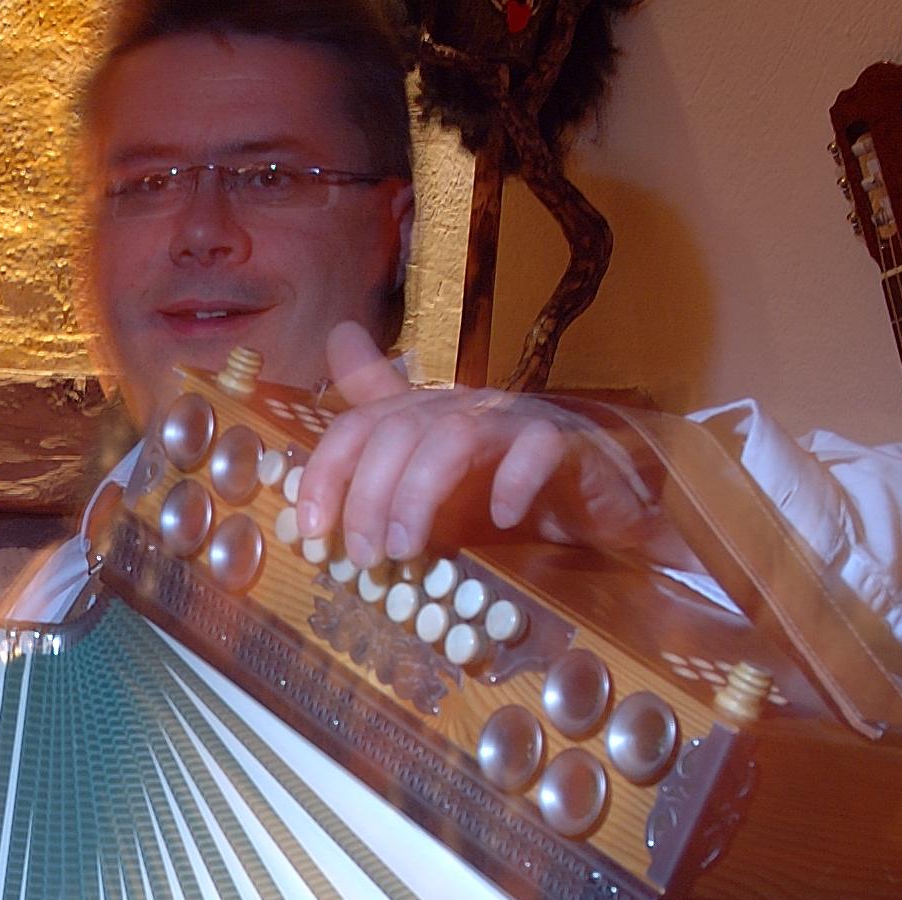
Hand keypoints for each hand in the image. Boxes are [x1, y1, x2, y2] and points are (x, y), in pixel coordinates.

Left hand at [295, 322, 693, 570]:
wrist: (592, 507)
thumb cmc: (499, 490)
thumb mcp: (426, 477)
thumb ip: (377, 434)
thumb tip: (336, 341)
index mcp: (427, 415)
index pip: (359, 425)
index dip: (326, 471)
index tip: (309, 530)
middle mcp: (465, 408)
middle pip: (398, 431)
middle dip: (370, 497)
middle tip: (364, 556)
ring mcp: (516, 421)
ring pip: (454, 438)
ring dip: (419, 496)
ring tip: (407, 551)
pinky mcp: (567, 445)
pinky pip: (539, 449)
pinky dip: (515, 482)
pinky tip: (501, 518)